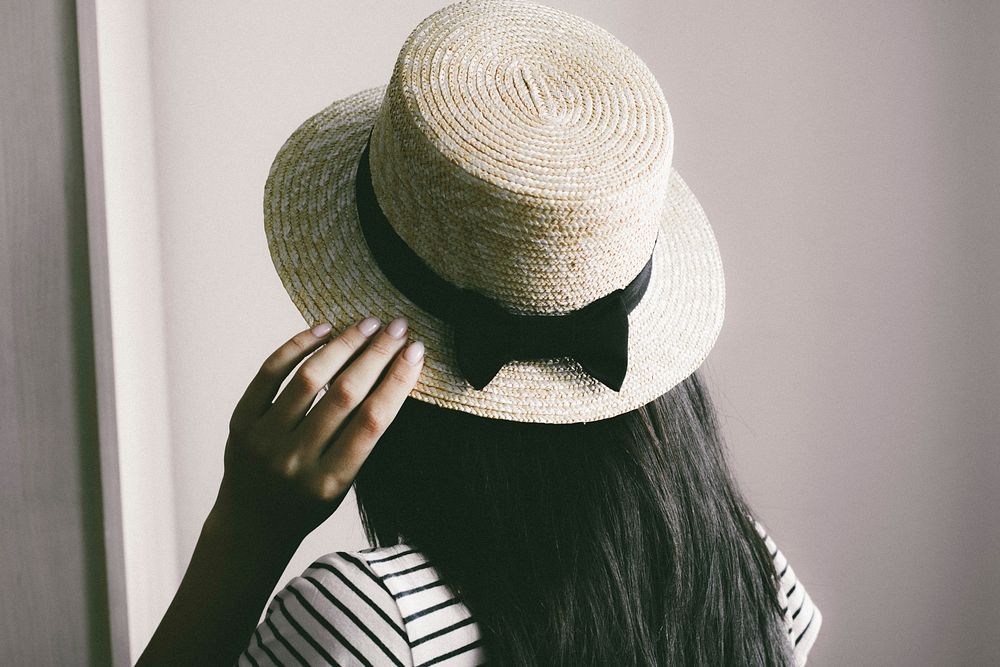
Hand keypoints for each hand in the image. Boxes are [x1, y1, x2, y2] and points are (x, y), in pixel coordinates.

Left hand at [211, 316, 423, 545]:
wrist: (252, 523)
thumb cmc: (309, 501)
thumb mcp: (344, 483)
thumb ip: (361, 437)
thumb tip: (392, 371)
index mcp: (330, 482)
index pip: (372, 422)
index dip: (397, 381)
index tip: (416, 351)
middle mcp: (295, 460)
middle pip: (344, 394)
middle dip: (376, 354)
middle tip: (398, 327)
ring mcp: (263, 440)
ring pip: (308, 378)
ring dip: (344, 344)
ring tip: (368, 324)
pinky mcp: (240, 422)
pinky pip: (270, 374)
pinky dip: (298, 346)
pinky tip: (324, 330)